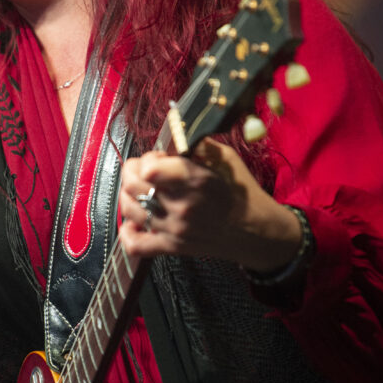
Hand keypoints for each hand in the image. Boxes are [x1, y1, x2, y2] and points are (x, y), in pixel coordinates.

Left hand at [119, 139, 301, 271]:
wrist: (256, 231)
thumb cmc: (241, 192)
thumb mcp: (226, 159)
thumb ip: (197, 145)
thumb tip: (173, 135)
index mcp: (196, 181)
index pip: (150, 168)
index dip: (149, 158)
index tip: (159, 158)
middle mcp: (182, 206)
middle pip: (133, 184)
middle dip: (134, 170)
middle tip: (145, 171)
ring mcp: (175, 229)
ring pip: (129, 208)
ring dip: (129, 194)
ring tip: (140, 191)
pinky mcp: (172, 247)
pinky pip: (135, 244)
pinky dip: (127, 232)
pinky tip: (134, 222)